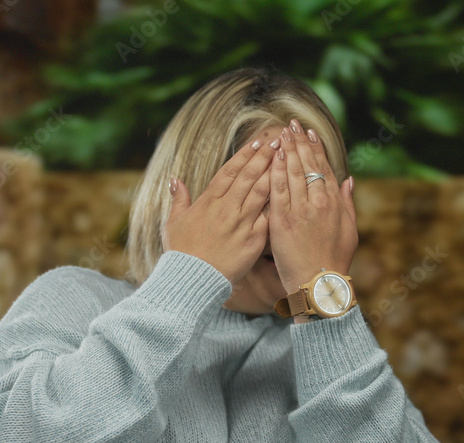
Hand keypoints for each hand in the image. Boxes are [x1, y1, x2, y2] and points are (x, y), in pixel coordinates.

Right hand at [163, 135, 280, 285]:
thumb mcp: (173, 223)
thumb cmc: (181, 253)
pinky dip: (279, 203)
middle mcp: (226, 209)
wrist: (191, 280)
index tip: (256, 142)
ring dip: (274, 173)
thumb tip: (175, 180)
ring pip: (261, 192)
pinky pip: (269, 217)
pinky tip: (290, 191)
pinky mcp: (253, 240)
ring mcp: (241, 224)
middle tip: (278, 141)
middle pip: (248, 176)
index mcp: (208, 202)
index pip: (229, 171)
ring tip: (286, 158)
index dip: (244, 155)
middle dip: (264, 157)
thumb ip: (178, 200)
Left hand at [268, 119, 357, 295]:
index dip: (316, 149)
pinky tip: (273, 156)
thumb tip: (348, 179)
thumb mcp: (350, 230)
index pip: (325, 168)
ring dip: (287, 150)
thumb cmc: (335, 261)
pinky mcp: (283, 221)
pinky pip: (278, 190)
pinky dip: (276, 171)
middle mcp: (320, 202)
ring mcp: (301, 210)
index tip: (309, 133)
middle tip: (291, 124)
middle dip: (299, 142)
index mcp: (335, 203)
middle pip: (309, 165)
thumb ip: (348, 202)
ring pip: (294, 173)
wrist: (320, 285)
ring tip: (280, 133)